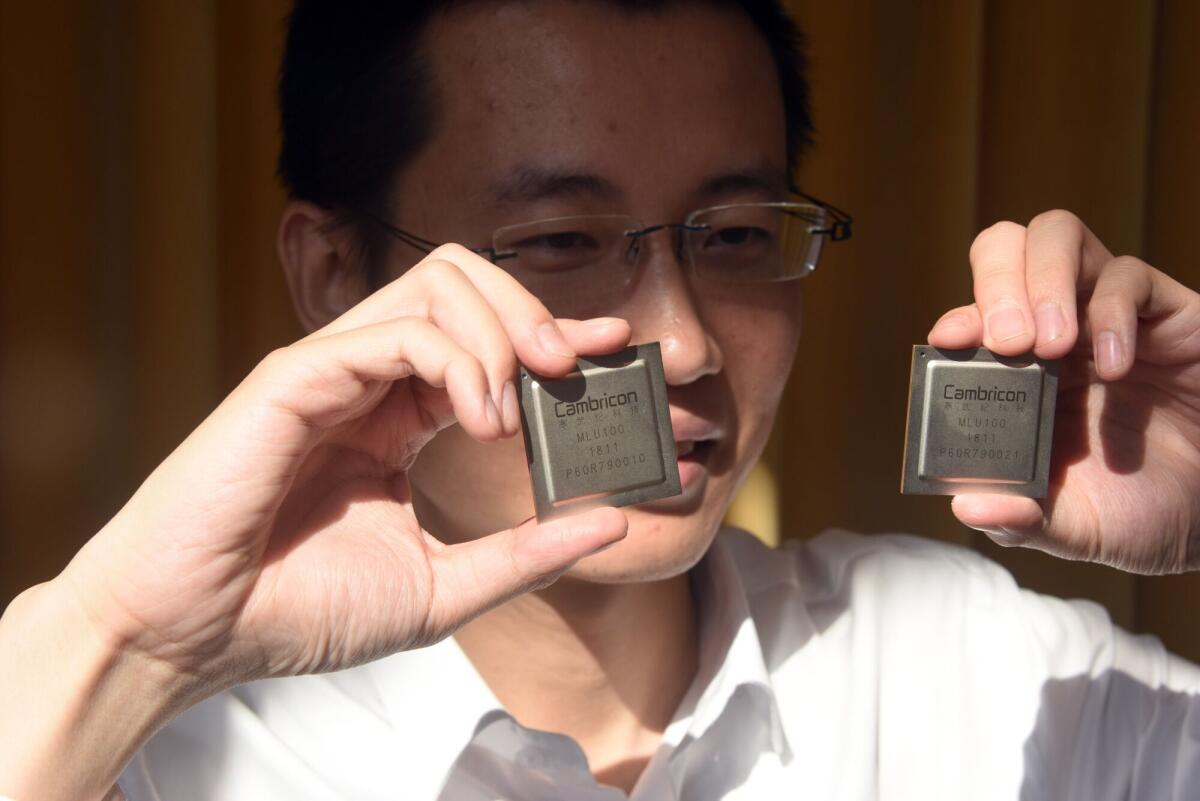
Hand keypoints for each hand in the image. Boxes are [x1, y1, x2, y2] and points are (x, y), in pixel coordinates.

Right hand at [60, 244, 630, 683]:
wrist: (199, 637)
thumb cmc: (300, 611)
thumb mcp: (442, 588)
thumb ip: (526, 554)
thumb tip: (614, 526)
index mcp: (397, 418)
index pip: (485, 343)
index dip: (552, 334)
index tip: (615, 350)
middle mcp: (368, 380)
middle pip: (462, 283)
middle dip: (532, 311)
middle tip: (571, 365)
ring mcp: (331, 371)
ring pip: (434, 286)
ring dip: (500, 333)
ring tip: (514, 410)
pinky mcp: (296, 377)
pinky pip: (395, 331)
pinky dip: (457, 361)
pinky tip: (481, 418)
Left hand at [927, 210, 1199, 573]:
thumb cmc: (1136, 512)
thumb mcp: (1070, 528)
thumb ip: (1018, 520)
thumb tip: (966, 506)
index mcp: (1015, 372)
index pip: (970, 316)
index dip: (956, 319)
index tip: (948, 342)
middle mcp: (1053, 331)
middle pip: (1005, 248)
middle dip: (996, 281)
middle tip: (1006, 341)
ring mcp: (1106, 314)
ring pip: (1057, 236)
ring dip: (1044, 279)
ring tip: (1050, 345)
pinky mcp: (1168, 313)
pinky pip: (1130, 277)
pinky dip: (1113, 313)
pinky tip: (1115, 367)